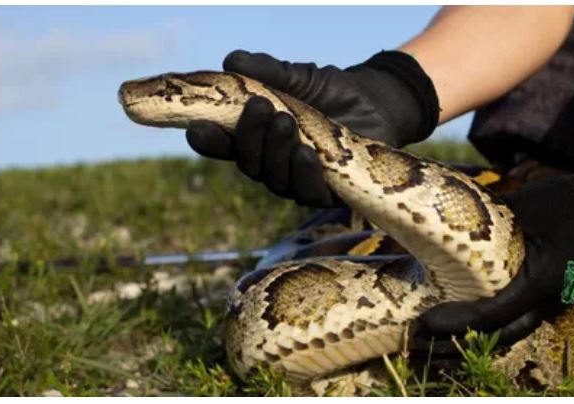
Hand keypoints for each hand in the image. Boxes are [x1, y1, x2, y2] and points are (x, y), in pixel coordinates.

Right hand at [186, 50, 438, 206]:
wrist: (377, 104)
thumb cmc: (331, 91)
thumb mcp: (299, 77)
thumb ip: (268, 71)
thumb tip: (233, 61)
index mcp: (257, 139)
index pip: (223, 145)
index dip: (207, 140)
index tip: (196, 127)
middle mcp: (272, 164)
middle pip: (248, 163)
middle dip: (250, 136)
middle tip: (260, 106)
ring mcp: (298, 181)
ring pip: (275, 180)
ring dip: (276, 152)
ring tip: (285, 122)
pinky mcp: (327, 193)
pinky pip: (308, 192)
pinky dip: (304, 173)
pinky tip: (307, 153)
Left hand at [412, 136, 573, 354]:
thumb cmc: (569, 200)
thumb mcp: (526, 207)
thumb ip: (491, 223)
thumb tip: (446, 227)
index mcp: (543, 279)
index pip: (493, 314)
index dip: (457, 322)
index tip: (426, 321)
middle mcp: (548, 297)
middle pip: (497, 334)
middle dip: (457, 340)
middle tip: (421, 336)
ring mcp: (550, 299)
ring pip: (506, 330)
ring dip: (470, 336)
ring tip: (435, 333)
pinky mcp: (546, 293)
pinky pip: (513, 317)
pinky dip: (485, 323)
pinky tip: (460, 318)